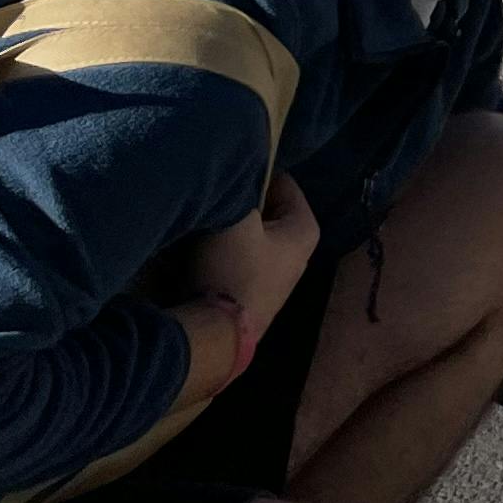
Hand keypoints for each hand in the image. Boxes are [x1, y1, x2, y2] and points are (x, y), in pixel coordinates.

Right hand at [187, 173, 318, 320]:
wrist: (214, 333)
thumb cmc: (232, 270)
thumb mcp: (236, 220)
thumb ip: (239, 190)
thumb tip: (235, 170)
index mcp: (305, 229)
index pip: (283, 184)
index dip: (255, 175)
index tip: (228, 175)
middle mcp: (297, 251)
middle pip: (265, 210)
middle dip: (240, 204)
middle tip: (212, 199)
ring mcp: (274, 274)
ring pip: (248, 234)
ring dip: (225, 228)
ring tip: (202, 223)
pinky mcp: (251, 291)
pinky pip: (236, 256)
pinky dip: (219, 250)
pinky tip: (196, 250)